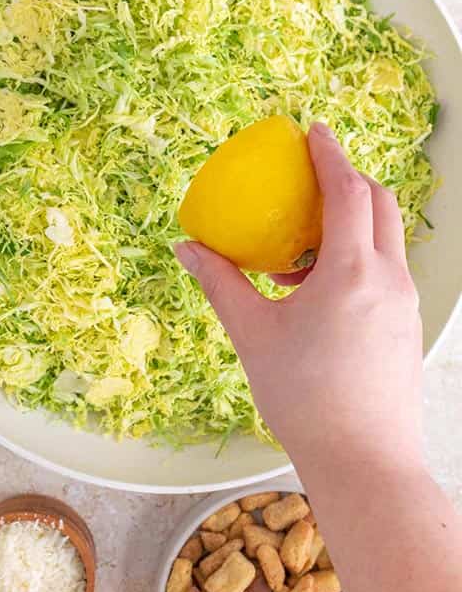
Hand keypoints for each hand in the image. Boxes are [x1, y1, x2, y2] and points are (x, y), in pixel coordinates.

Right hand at [174, 122, 423, 468]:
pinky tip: (313, 288)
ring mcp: (404, 303)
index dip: (330, 153)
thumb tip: (187, 247)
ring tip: (298, 245)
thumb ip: (220, 282)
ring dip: (349, 222)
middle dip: (347, 178)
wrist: (364, 461)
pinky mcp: (405, 326)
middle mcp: (388, 279)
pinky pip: (383, 269)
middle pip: (378, 204)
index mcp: (350, 272)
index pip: (348, 190)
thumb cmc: (304, 396)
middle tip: (307, 175)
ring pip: (384, 238)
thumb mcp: (251, 333)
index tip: (312, 129)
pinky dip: (354, 256)